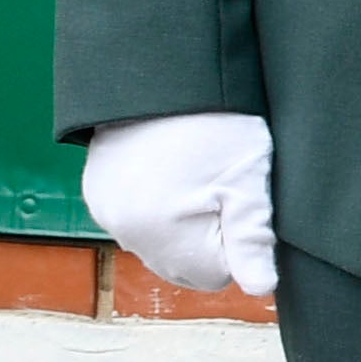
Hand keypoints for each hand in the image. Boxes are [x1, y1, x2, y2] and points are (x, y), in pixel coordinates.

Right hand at [81, 111, 279, 300]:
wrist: (161, 72)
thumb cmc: (213, 121)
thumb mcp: (247, 178)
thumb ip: (253, 239)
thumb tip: (262, 288)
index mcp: (168, 238)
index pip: (217, 275)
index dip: (236, 240)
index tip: (237, 199)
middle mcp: (129, 235)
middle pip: (184, 266)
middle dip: (207, 237)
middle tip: (217, 184)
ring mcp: (108, 215)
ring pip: (160, 245)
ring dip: (179, 223)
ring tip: (194, 173)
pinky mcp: (98, 195)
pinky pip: (135, 221)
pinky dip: (154, 206)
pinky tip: (169, 169)